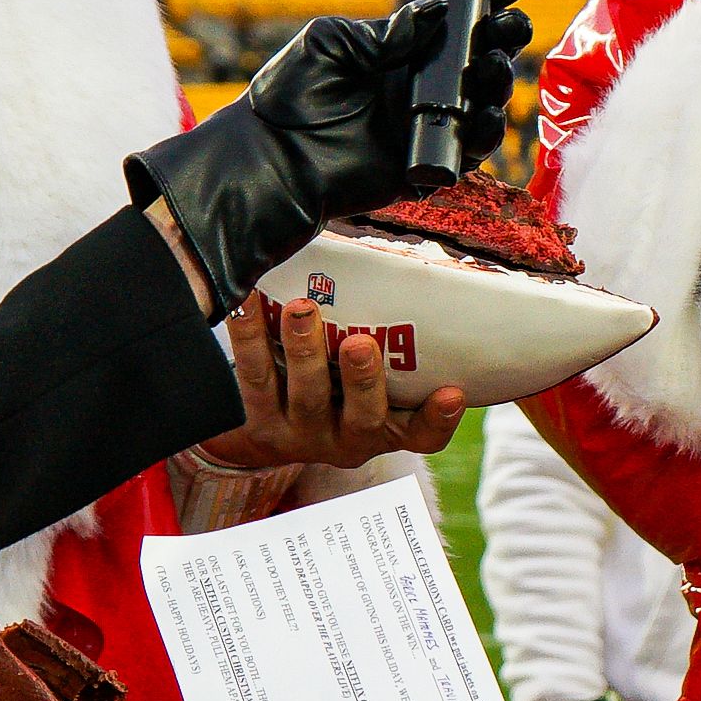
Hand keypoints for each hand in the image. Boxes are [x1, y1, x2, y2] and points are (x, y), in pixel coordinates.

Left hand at [130, 0, 538, 312]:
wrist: (272, 157)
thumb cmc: (289, 96)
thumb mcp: (333, 42)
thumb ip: (386, 31)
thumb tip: (437, 11)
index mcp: (400, 54)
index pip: (455, 29)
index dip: (485, 10)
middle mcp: (419, 88)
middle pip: (480, 63)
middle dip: (503, 43)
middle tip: (508, 28)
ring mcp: (426, 126)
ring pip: (484, 103)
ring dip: (500, 83)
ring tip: (493, 67)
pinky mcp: (427, 164)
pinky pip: (470, 149)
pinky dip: (486, 132)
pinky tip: (486, 113)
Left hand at [192, 295, 463, 468]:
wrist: (268, 419)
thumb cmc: (339, 373)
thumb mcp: (377, 364)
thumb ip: (398, 327)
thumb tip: (420, 261)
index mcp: (388, 426)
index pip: (424, 433)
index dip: (439, 418)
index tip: (453, 393)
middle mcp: (349, 439)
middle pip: (362, 418)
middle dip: (362, 380)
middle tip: (359, 343)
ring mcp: (302, 435)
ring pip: (305, 396)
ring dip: (304, 351)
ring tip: (300, 309)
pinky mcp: (258, 424)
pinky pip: (254, 379)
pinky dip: (249, 339)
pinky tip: (247, 302)